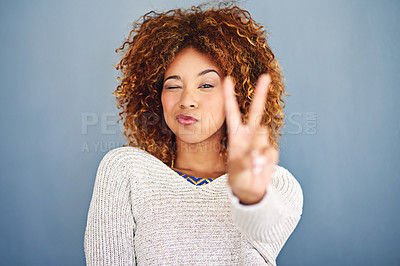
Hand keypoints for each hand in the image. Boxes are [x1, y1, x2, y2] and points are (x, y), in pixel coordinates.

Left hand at [222, 74, 278, 204]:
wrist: (251, 190)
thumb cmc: (238, 177)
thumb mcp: (236, 170)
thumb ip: (245, 160)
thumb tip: (257, 153)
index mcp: (236, 136)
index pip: (232, 113)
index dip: (229, 97)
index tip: (227, 80)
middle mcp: (249, 135)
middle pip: (256, 111)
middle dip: (260, 93)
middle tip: (265, 76)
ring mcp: (261, 142)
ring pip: (262, 137)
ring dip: (256, 152)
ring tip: (251, 165)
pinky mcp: (271, 151)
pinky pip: (269, 153)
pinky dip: (264, 163)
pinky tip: (259, 168)